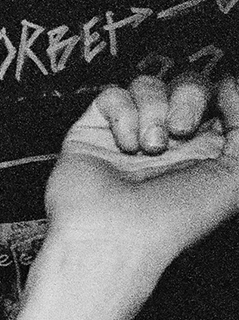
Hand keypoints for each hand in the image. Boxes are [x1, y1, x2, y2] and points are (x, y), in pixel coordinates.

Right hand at [47, 73, 238, 275]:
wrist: (115, 235)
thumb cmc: (176, 219)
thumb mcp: (236, 176)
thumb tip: (232, 86)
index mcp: (209, 152)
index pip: (223, 101)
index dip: (226, 94)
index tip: (226, 101)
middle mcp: (171, 141)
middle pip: (188, 84)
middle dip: (190, 98)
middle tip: (180, 129)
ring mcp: (132, 134)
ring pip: (149, 84)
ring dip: (154, 110)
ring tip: (149, 146)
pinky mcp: (94, 131)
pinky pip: (111, 95)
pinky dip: (122, 114)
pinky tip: (124, 144)